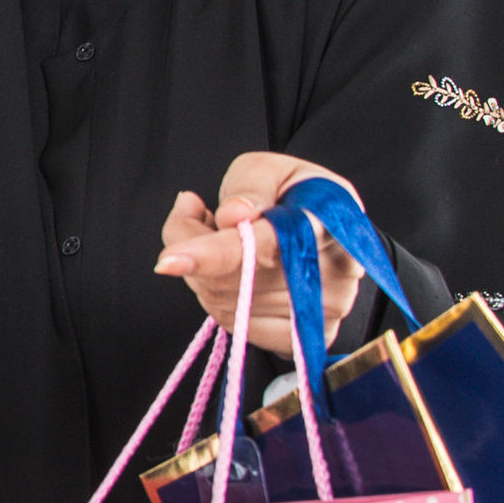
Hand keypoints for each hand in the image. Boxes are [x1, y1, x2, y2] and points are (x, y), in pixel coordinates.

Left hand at [152, 152, 364, 360]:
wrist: (322, 226)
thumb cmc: (290, 192)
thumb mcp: (268, 168)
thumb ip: (249, 186)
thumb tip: (231, 217)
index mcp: (329, 220)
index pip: (265, 245)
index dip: (215, 254)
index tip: (169, 261)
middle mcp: (334, 272)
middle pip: (234, 278)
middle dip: (196, 248)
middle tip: (196, 215)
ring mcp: (322, 310)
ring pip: (226, 302)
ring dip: (205, 270)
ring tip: (222, 239)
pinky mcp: (304, 334)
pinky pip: (234, 323)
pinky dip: (218, 296)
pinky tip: (231, 270)